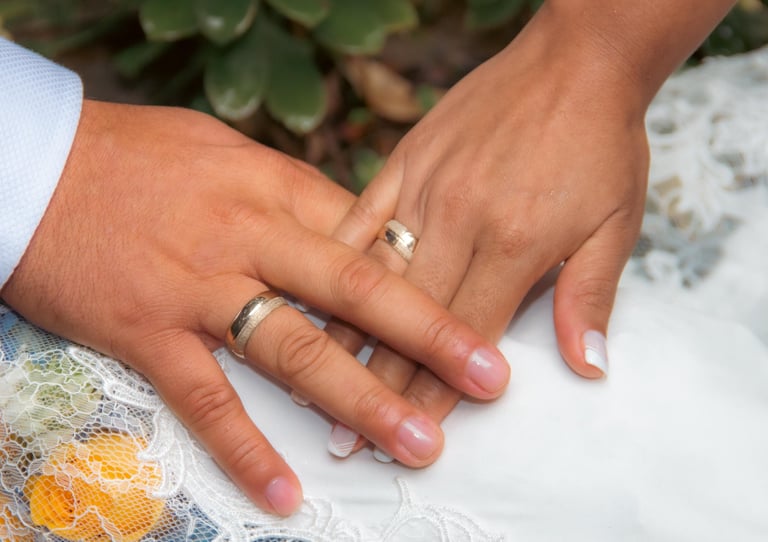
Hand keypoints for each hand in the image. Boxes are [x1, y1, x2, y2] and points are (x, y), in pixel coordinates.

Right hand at [0, 100, 509, 513]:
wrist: (38, 163)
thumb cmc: (141, 156)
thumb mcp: (229, 154)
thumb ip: (296, 193)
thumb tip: (359, 229)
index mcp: (274, 189)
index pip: (368, 237)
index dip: (426, 277)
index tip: (476, 307)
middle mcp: (248, 238)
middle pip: (355, 290)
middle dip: (428, 335)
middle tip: (488, 376)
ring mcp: (200, 289)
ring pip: (296, 350)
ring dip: (363, 399)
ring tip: (419, 442)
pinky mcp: (148, 332)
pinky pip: (207, 399)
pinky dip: (247, 449)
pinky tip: (288, 491)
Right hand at [324, 5, 653, 451]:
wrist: (575, 60)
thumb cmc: (598, 142)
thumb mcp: (616, 223)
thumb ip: (590, 296)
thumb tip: (587, 364)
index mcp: (513, 243)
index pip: (465, 336)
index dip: (435, 394)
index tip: (410, 437)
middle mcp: (459, 220)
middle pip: (409, 319)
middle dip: (379, 385)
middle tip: (348, 438)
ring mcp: (425, 189)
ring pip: (374, 275)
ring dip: (345, 334)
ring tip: (315, 383)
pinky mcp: (404, 162)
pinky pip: (358, 216)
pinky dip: (334, 260)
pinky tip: (307, 292)